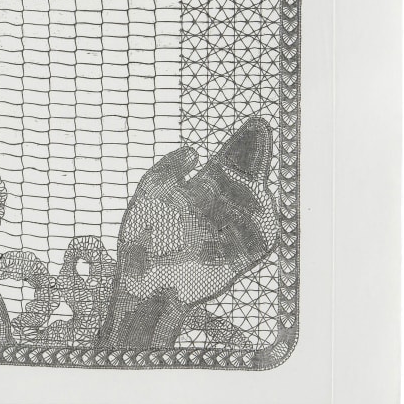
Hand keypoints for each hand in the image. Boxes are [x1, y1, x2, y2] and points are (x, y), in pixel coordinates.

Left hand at [115, 118, 277, 305]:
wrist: (142, 280)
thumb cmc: (140, 238)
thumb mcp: (149, 194)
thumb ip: (169, 168)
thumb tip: (194, 150)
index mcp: (199, 193)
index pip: (229, 164)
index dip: (244, 144)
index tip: (258, 123)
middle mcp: (219, 211)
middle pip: (248, 180)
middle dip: (256, 159)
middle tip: (258, 138)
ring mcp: (232, 234)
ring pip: (259, 206)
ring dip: (249, 192)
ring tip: (234, 184)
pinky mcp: (241, 259)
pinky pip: (262, 238)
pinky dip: (253, 224)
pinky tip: (232, 216)